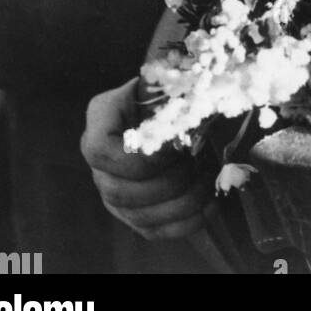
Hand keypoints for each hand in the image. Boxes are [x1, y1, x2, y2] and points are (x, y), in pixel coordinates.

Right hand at [81, 77, 212, 239]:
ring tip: (208, 182)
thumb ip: (175, 86)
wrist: (176, 108)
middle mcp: (100, 160)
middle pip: (118, 191)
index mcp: (102, 118)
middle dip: (167, 183)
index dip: (138, 158)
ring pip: (137, 216)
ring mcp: (114, 190)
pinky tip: (211, 203)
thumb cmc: (175, 90)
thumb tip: (194, 100)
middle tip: (198, 164)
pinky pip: (154, 230)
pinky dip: (186, 222)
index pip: (99, 150)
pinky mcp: (133, 213)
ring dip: (181, 204)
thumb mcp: (171, 81)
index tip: (175, 147)